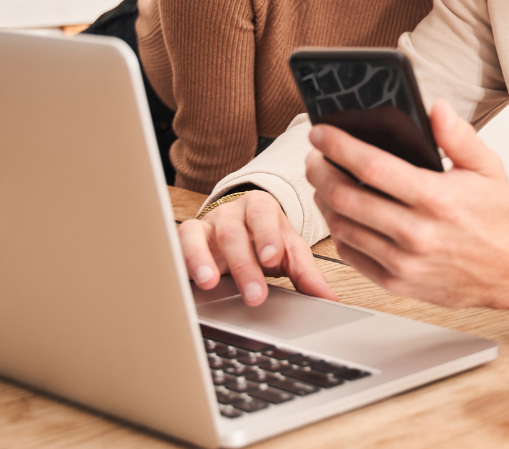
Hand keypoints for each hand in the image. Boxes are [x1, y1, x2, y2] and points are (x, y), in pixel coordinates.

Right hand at [177, 191, 338, 306]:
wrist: (240, 230)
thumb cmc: (266, 241)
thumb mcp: (289, 252)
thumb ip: (307, 274)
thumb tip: (329, 299)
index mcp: (261, 208)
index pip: (264, 214)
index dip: (267, 235)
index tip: (272, 258)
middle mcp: (232, 213)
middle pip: (234, 233)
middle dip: (244, 265)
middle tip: (254, 295)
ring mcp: (206, 224)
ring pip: (200, 235)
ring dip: (204, 260)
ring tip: (210, 283)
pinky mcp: (187, 238)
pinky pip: (178, 243)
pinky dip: (182, 260)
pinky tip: (187, 280)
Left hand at [304, 100, 508, 312]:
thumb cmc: (499, 216)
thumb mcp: (487, 167)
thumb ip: (458, 136)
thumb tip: (435, 107)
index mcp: (437, 199)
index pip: (372, 167)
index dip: (339, 147)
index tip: (322, 134)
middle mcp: (417, 233)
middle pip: (347, 198)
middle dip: (321, 173)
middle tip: (314, 158)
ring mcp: (405, 263)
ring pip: (343, 228)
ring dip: (325, 202)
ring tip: (324, 183)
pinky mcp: (399, 284)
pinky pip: (353, 256)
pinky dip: (339, 232)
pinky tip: (340, 214)